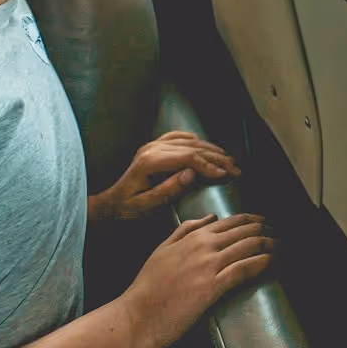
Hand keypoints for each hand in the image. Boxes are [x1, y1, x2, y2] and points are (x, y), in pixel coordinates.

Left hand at [89, 131, 241, 221]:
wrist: (110, 205)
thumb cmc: (126, 209)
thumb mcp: (146, 206)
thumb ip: (169, 190)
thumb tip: (191, 174)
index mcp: (150, 162)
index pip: (188, 157)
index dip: (210, 165)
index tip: (225, 175)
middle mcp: (152, 148)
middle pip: (193, 148)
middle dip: (217, 158)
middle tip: (235, 169)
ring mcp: (153, 145)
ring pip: (189, 141)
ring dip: (212, 150)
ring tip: (229, 160)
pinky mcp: (155, 147)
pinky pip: (179, 137)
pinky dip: (196, 141)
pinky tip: (207, 147)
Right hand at [115, 213, 273, 347]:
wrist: (137, 315)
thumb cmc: (147, 288)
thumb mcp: (162, 250)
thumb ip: (184, 230)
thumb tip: (208, 218)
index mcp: (193, 236)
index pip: (232, 221)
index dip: (254, 221)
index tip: (267, 224)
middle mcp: (204, 245)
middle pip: (246, 230)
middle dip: (268, 230)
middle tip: (281, 234)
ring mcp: (209, 265)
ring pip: (250, 246)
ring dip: (271, 245)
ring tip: (283, 247)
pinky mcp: (213, 285)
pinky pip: (245, 268)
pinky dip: (263, 262)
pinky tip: (273, 262)